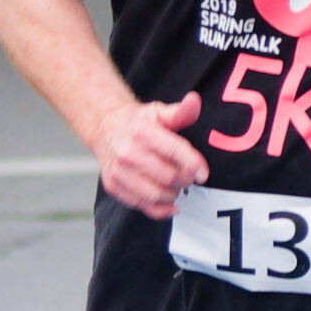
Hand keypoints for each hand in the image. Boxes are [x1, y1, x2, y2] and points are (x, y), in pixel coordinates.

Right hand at [93, 92, 206, 218]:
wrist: (106, 130)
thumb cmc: (139, 123)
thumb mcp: (159, 112)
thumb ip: (181, 111)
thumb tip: (195, 101)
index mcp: (142, 132)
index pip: (174, 151)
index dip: (193, 164)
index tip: (203, 173)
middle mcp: (127, 152)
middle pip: (168, 177)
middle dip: (185, 180)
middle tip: (189, 178)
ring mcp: (118, 171)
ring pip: (156, 194)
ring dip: (173, 194)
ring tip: (177, 186)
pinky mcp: (113, 186)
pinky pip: (142, 205)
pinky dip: (161, 208)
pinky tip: (170, 202)